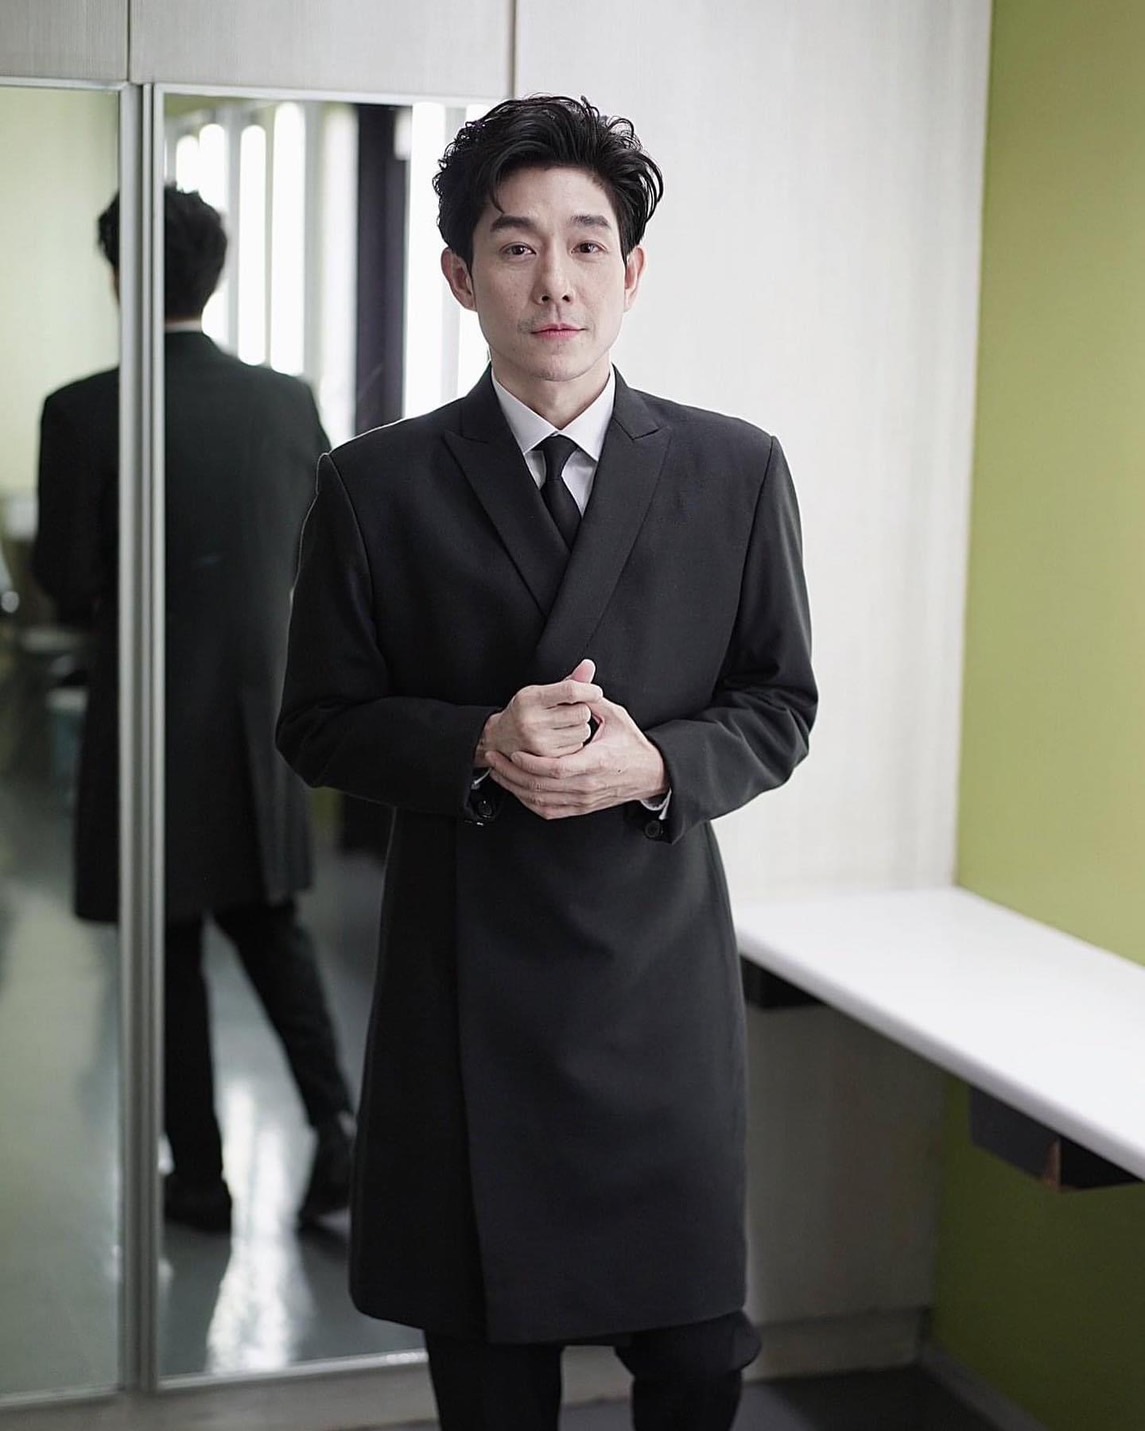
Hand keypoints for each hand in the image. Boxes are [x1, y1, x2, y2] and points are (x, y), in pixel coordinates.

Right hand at [475, 659, 600, 764]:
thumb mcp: (540, 691)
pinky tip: (561, 738)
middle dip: (582, 709)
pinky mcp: (547, 759)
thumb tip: (589, 665)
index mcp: (531, 699)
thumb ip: (567, 681)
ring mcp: (540, 742)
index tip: (595, 692)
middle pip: (582, 712)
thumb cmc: (525, 711)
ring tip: (564, 725)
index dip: (589, 690)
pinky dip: (575, 742)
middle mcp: (533, 721)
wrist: (499, 738)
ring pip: (583, 731)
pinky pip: (578, 747)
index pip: (570, 691)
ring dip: (580, 727)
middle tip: (572, 710)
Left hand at [486, 685, 667, 819]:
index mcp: (596, 762)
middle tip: (494, 758)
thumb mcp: (617, 717)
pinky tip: (516, 788)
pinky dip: (529, 801)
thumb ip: (592, 701)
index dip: (531, 763)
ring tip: (498, 771)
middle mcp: (588, 785)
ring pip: (541, 801)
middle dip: (512, 773)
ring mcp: (583, 799)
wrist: (650, 774)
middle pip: (541, 787)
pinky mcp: (581, 807)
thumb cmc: (632, 744)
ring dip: (515, 787)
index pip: (556, 768)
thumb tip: (577, 679)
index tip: (515, 751)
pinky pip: (549, 811)